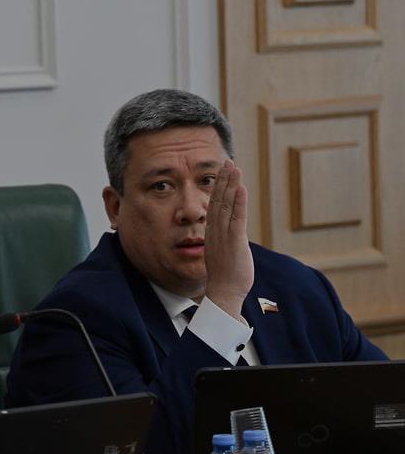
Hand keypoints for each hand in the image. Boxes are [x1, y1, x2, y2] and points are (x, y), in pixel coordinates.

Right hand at [203, 160, 252, 318]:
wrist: (223, 292)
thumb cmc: (225, 278)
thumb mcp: (224, 254)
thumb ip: (227, 242)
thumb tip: (233, 237)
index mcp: (212, 234)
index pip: (215, 205)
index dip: (218, 188)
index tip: (223, 172)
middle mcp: (216, 232)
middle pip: (218, 200)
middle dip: (223, 180)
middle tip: (227, 161)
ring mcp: (224, 236)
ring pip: (226, 205)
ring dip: (230, 185)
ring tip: (233, 167)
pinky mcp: (235, 241)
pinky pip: (237, 218)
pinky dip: (239, 202)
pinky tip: (240, 188)